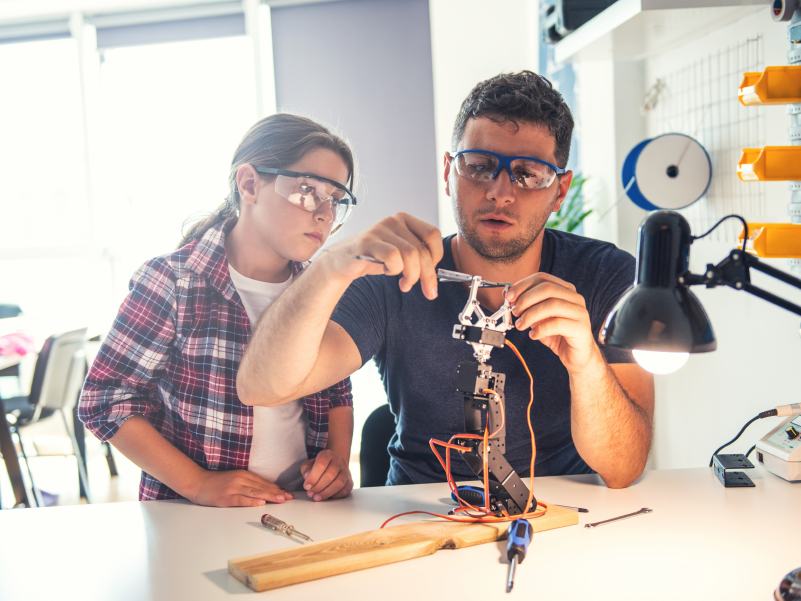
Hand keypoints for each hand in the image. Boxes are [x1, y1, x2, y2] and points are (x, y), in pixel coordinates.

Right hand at [191, 469, 292, 507]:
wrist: (197, 482)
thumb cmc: (216, 483)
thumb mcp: (234, 479)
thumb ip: (248, 484)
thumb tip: (264, 491)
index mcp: (243, 475)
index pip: (264, 482)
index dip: (276, 488)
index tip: (287, 493)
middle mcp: (240, 480)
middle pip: (262, 487)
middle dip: (277, 492)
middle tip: (289, 497)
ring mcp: (233, 488)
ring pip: (255, 492)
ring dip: (269, 496)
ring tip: (281, 499)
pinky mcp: (226, 497)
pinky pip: (241, 500)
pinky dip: (252, 501)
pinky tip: (261, 503)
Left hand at [300, 450, 352, 501]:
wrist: (332, 466)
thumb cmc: (318, 467)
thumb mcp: (309, 464)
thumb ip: (306, 469)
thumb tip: (307, 476)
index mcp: (327, 454)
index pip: (321, 465)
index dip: (313, 477)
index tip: (306, 486)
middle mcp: (339, 460)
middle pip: (330, 475)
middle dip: (318, 487)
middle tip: (310, 493)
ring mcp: (346, 471)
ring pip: (339, 483)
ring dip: (326, 493)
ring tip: (317, 497)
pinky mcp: (350, 481)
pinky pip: (345, 490)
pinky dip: (335, 496)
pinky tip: (327, 497)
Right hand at [321, 212, 443, 299]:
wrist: (342, 262)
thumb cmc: (374, 258)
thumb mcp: (400, 253)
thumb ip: (418, 256)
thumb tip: (436, 273)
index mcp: (405, 220)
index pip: (432, 234)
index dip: (437, 255)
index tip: (432, 269)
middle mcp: (393, 221)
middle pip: (421, 250)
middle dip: (427, 276)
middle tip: (428, 292)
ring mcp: (380, 230)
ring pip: (410, 255)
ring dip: (412, 276)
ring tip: (405, 284)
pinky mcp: (368, 242)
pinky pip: (393, 258)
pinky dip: (395, 270)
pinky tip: (388, 272)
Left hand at [505, 273, 601, 373]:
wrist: (577, 355)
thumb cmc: (558, 334)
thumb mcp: (538, 318)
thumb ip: (526, 306)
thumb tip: (507, 294)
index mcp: (565, 290)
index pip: (542, 278)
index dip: (523, 285)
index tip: (509, 296)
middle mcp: (574, 298)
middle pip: (547, 288)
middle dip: (526, 299)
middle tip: (515, 312)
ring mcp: (580, 312)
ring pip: (552, 305)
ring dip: (531, 315)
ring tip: (521, 325)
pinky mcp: (580, 328)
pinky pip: (557, 324)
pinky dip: (541, 329)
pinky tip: (533, 335)